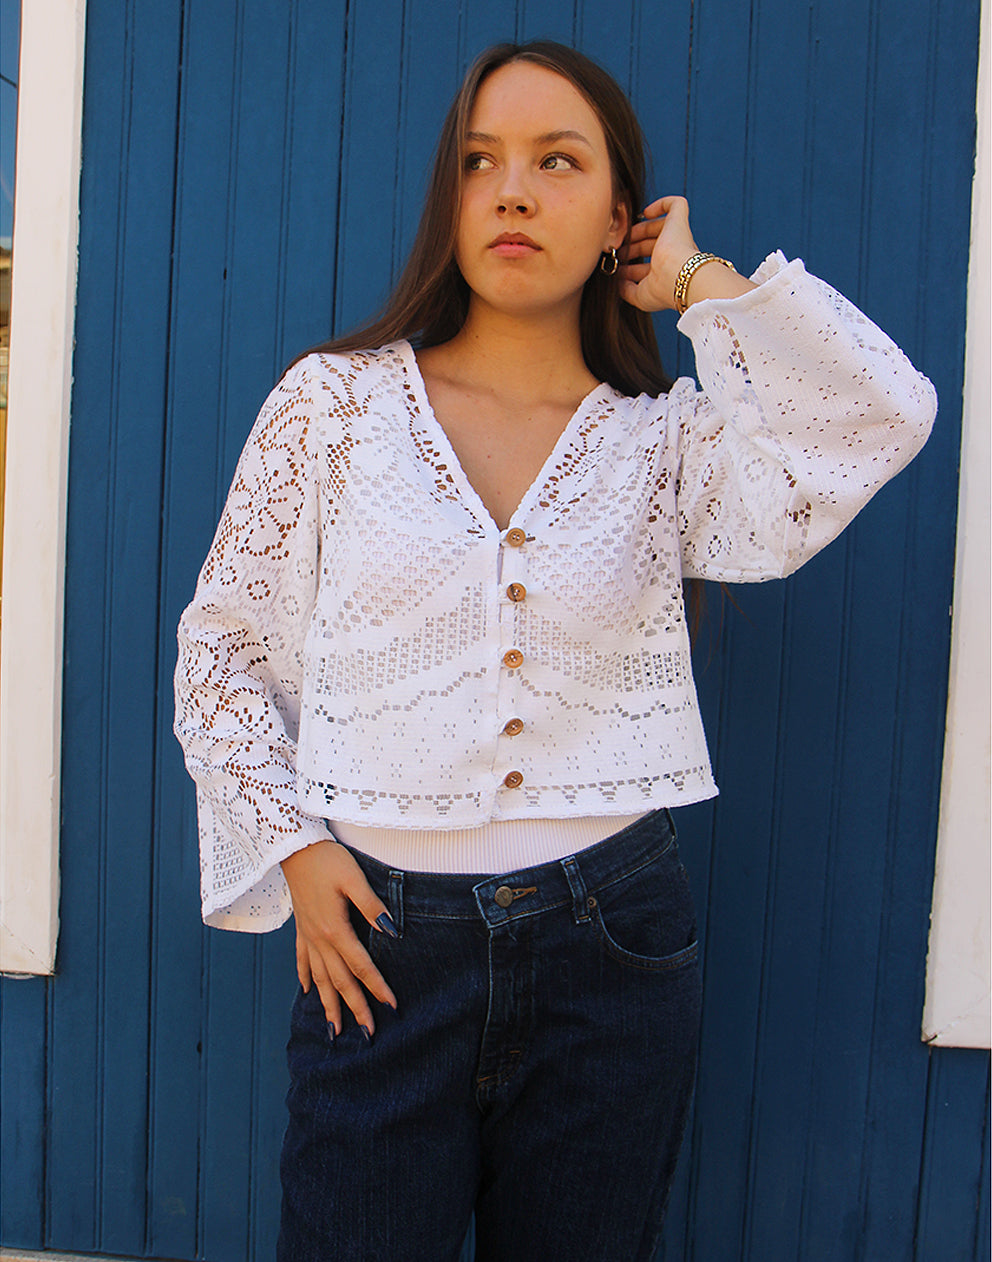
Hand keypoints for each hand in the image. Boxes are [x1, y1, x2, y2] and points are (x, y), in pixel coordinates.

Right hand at [281, 838, 397, 1035]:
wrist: (294, 847)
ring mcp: (307, 935)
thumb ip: (373, 906)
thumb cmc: (327, 860)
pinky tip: (306, 991)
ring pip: (319, 978)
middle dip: (355, 1008)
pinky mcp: (301, 928)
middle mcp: (319, 939)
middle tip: (368, 1033)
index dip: (377, 987)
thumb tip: (391, 931)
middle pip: (339, 981)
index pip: (360, 966)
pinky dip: (305, 978)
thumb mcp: (354, 879)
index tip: (391, 1006)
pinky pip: (302, 960)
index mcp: (335, 929)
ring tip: (335, 1029)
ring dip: (328, 1004)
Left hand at [618, 195, 699, 312]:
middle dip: (632, 247)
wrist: (679, 275)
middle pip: (651, 244)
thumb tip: (618, 283)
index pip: (650, 264)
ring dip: (638, 230)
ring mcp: (678, 236)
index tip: (618, 269)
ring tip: (623, 235)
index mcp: (668, 271)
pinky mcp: (680, 220)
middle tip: (616, 251)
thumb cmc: (664, 289)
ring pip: (658, 226)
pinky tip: (646, 213)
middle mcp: (675, 253)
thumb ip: (627, 291)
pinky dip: (661, 204)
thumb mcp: (640, 297)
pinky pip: (675, 204)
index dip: (633, 266)